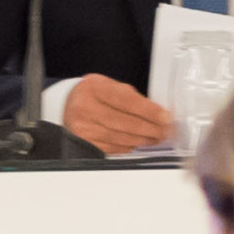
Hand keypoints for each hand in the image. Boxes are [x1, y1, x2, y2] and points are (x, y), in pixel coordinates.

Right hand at [58, 75, 174, 155]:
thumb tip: (157, 113)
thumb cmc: (92, 94)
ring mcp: (84, 129)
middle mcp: (86, 109)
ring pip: (123, 138)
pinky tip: (138, 141)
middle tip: (166, 130)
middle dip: (152, 129)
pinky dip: (130, 146)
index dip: (149, 111)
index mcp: (94, 88)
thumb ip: (130, 96)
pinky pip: (115, 148)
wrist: (67, 105)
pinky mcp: (86, 144)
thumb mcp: (108, 85)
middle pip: (127, 123)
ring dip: (144, 139)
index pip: (127, 101)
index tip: (165, 117)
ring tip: (156, 137)